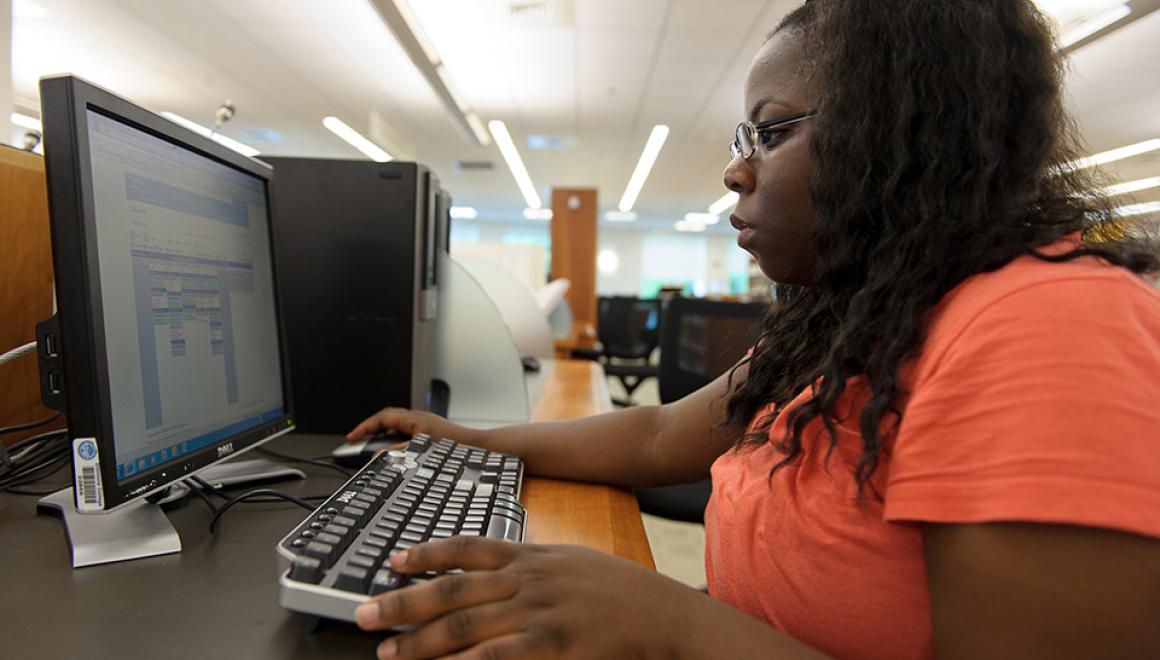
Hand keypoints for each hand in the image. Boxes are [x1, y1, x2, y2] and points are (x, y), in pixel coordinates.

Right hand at [347, 408, 479, 445]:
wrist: (478, 449)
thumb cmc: (455, 447)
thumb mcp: (420, 450)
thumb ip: (396, 453)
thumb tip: (376, 457)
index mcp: (414, 418)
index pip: (382, 418)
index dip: (364, 427)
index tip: (351, 437)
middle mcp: (419, 420)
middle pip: (387, 423)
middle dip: (371, 434)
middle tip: (358, 446)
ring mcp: (425, 427)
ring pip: (397, 432)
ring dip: (385, 442)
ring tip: (374, 456)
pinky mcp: (431, 436)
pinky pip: (407, 438)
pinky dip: (397, 447)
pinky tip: (396, 459)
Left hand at [354, 537, 710, 658]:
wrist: (662, 612)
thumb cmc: (619, 590)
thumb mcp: (571, 561)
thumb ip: (531, 564)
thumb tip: (492, 569)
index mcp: (530, 556)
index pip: (466, 548)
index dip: (425, 554)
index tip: (394, 561)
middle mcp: (527, 580)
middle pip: (451, 590)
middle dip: (403, 602)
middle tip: (365, 614)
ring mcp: (537, 614)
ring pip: (465, 626)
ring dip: (421, 641)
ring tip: (388, 652)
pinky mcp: (550, 646)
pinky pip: (496, 657)